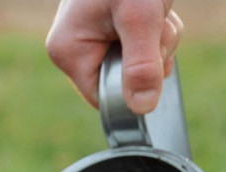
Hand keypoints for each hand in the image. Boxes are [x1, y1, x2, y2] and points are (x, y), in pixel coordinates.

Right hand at [46, 0, 182, 114]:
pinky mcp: (110, 30)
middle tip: (154, 23)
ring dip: (158, 43)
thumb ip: (141, 63)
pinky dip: (157, 33)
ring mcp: (91, 38)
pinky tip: (155, 10)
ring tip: (155, 11)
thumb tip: (141, 108)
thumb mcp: (141, 17)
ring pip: (136, 64)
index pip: (102, 98)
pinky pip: (140, 48)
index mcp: (67, 50)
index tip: (149, 53)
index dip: (133, 84)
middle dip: (149, 58)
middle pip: (121, 80)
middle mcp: (73, 48)